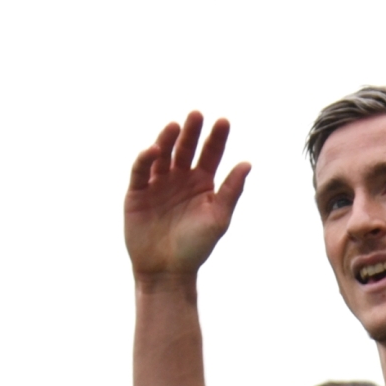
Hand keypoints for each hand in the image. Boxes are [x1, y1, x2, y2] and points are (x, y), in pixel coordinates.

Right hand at [125, 112, 250, 281]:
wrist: (166, 271)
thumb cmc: (196, 247)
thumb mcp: (218, 218)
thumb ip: (231, 191)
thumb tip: (248, 163)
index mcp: (202, 183)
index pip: (210, 154)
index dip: (216, 138)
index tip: (223, 121)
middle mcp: (180, 179)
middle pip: (186, 148)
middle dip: (192, 132)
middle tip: (197, 114)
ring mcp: (158, 184)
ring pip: (163, 155)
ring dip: (168, 139)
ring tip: (175, 126)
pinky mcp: (138, 192)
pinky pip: (141, 170)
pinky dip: (146, 158)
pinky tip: (155, 150)